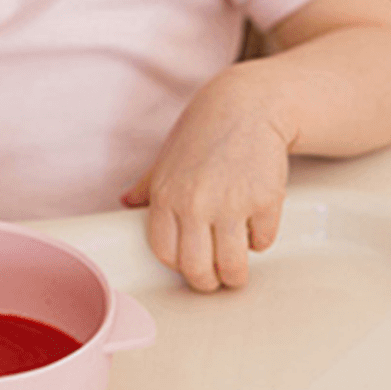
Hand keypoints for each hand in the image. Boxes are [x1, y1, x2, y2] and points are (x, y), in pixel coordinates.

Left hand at [120, 73, 289, 290]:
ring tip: (237, 269)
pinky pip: (262, 242)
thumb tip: (125, 203)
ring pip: (233, 266)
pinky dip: (260, 240)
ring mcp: (231, 204)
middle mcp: (195, 204)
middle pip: (198, 270)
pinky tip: (254, 224)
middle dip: (209, 282)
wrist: (245, 107)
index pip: (165, 254)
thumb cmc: (203, 132)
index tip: (188, 266)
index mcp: (166, 196)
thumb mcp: (167, 158)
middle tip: (216, 278)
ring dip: (236, 274)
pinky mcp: (264, 201)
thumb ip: (147, 186)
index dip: (178, 266)